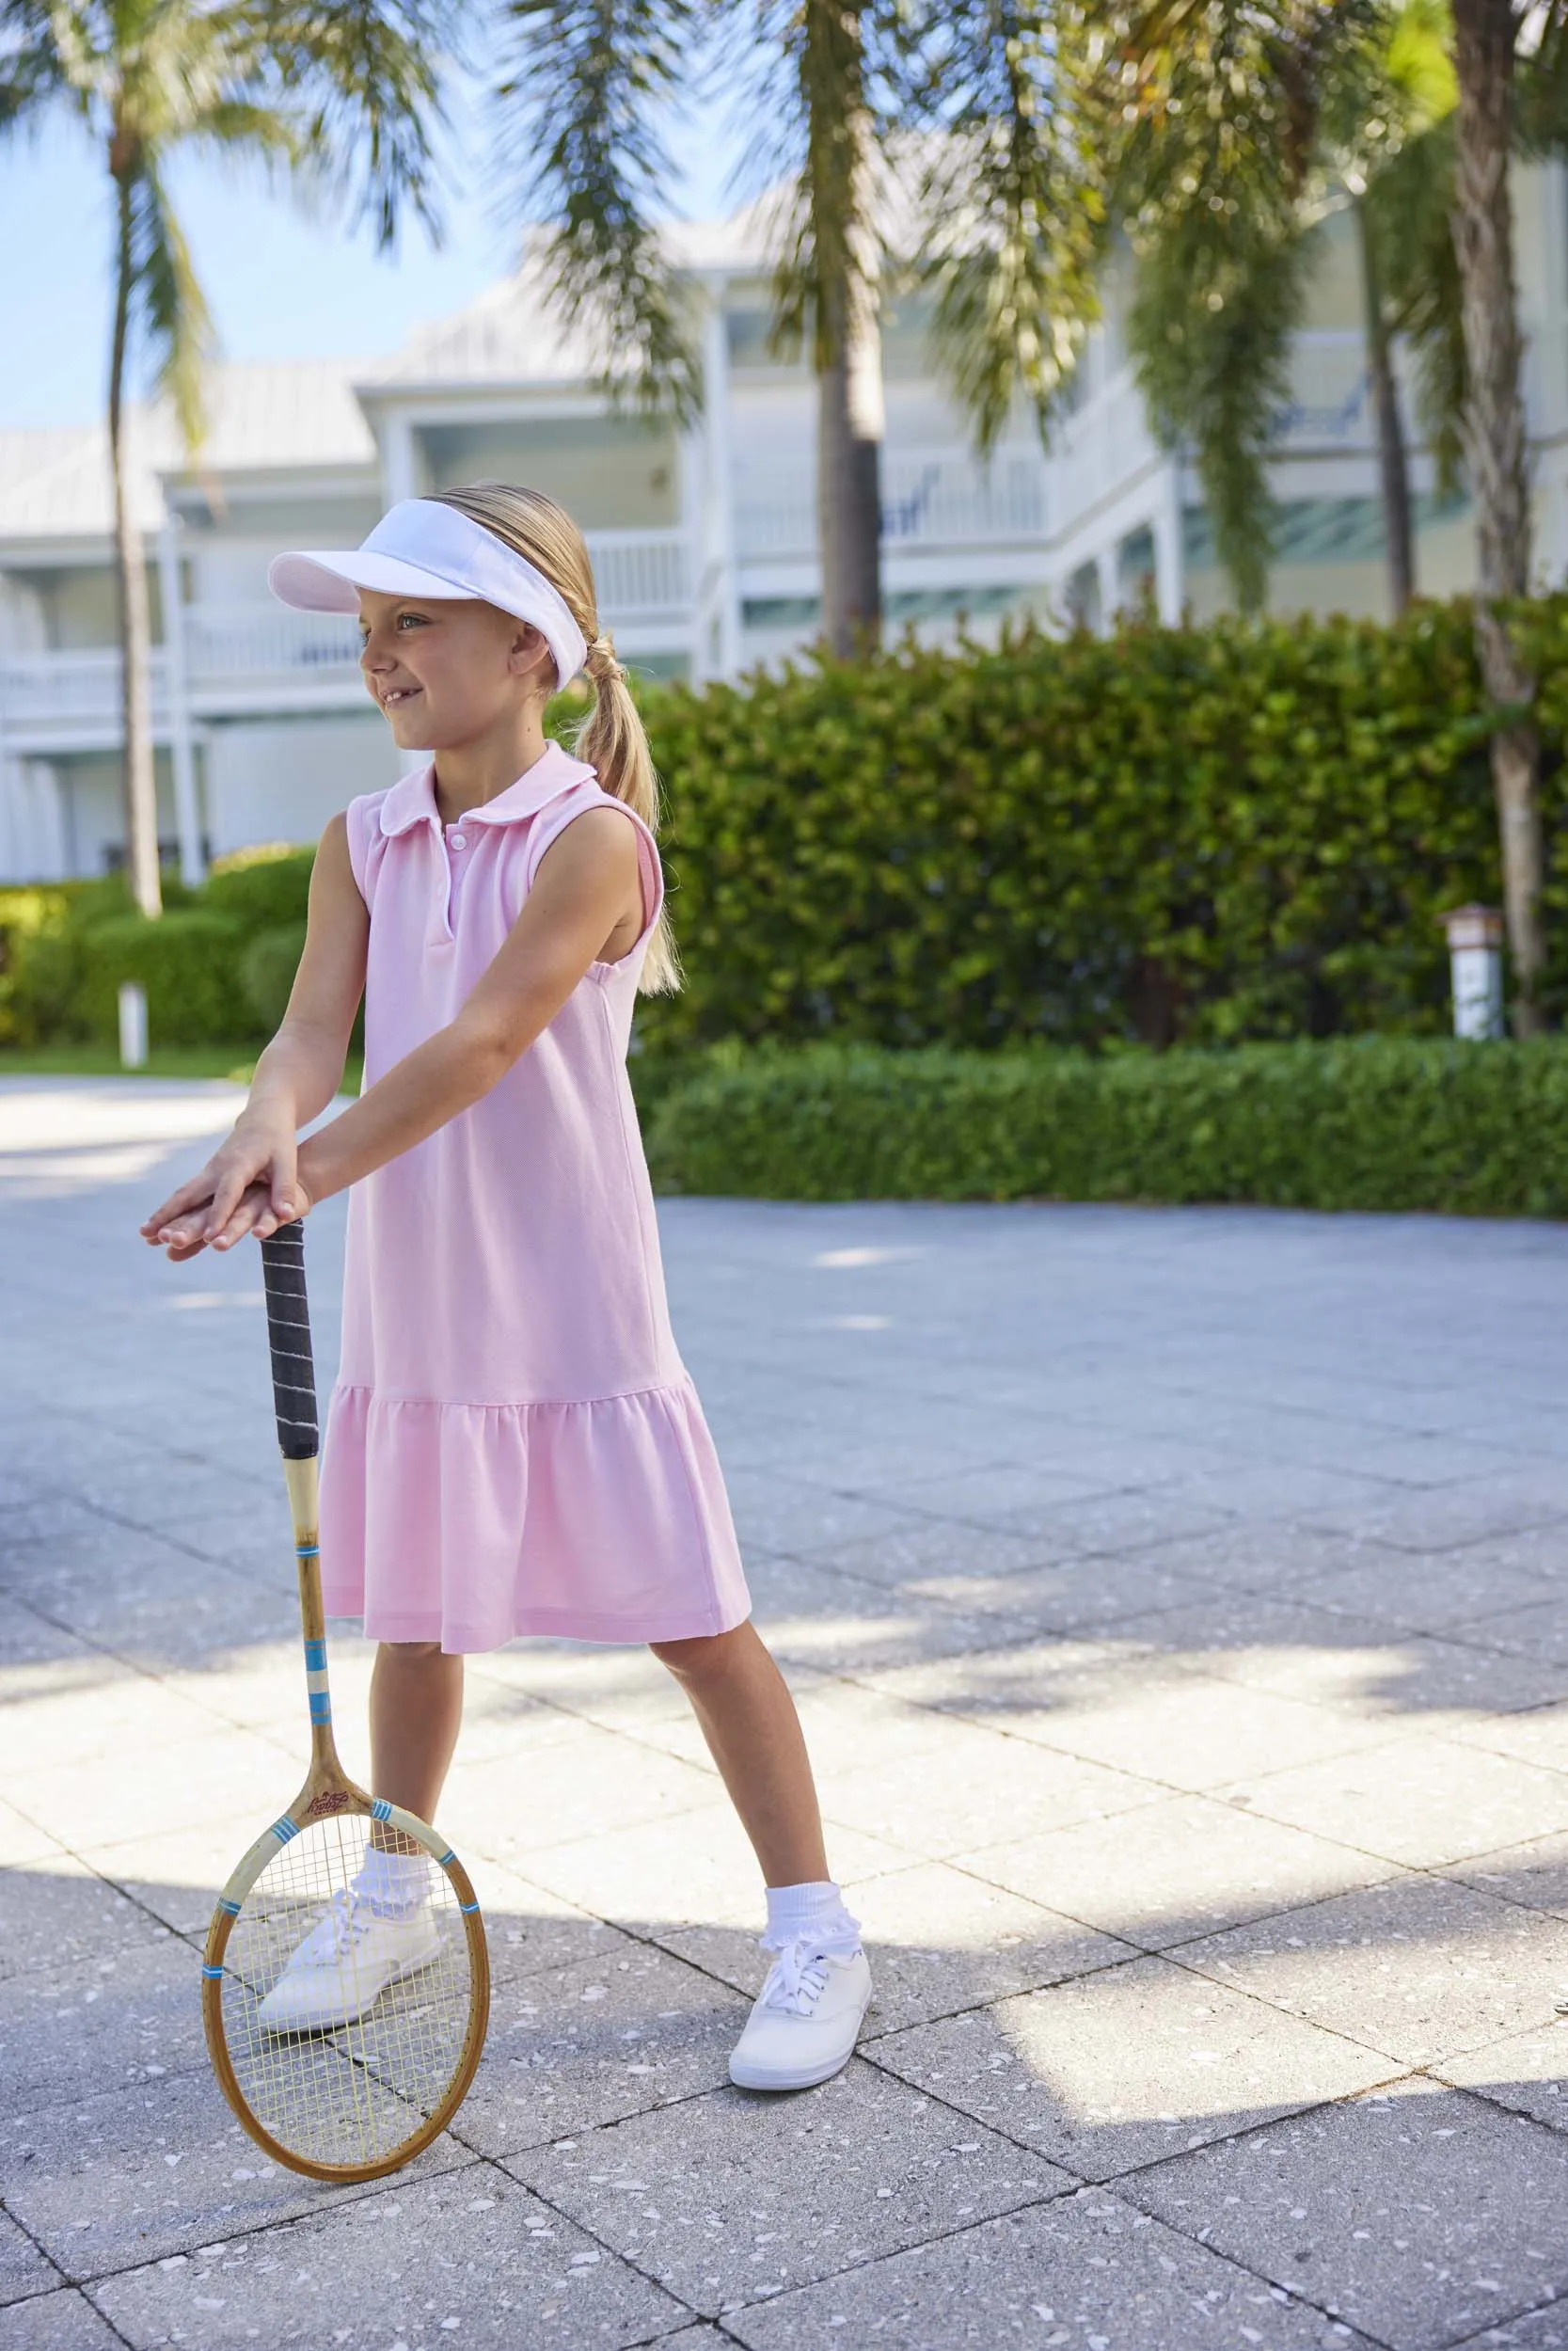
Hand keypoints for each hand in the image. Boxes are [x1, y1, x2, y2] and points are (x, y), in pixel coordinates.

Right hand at [141, 1118, 303, 1257]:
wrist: (262, 1117)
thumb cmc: (278, 1140)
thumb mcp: (287, 1162)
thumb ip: (285, 1189)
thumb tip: (288, 1214)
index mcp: (238, 1165)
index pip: (227, 1193)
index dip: (219, 1215)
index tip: (209, 1237)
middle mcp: (217, 1168)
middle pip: (191, 1193)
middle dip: (172, 1215)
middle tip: (153, 1235)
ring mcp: (208, 1171)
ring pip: (182, 1194)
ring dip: (163, 1213)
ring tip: (144, 1234)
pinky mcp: (206, 1175)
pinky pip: (186, 1194)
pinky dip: (170, 1209)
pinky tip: (157, 1225)